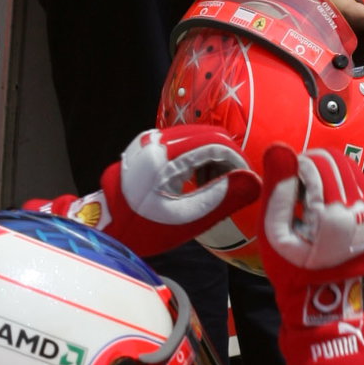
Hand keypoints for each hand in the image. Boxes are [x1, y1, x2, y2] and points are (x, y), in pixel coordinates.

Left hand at [31, 126, 261, 256]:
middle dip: (227, 158)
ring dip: (214, 158)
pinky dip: (198, 157)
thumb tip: (257, 181)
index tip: (246, 181)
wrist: (106, 228)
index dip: (237, 160)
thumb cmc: (144, 229)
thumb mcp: (187, 219)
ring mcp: (151, 140)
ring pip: (199, 137)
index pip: (216, 143)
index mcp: (165, 156)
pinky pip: (185, 141)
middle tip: (232, 185)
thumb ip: (224, 198)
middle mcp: (156, 140)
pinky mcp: (149, 144)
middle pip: (209, 135)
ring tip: (214, 187)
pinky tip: (197, 182)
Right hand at [260, 142, 363, 277]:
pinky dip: (339, 179)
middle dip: (309, 165)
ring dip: (324, 170)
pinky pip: (358, 177)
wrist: (323, 293)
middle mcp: (361, 209)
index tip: (284, 184)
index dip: (293, 167)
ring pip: (347, 164)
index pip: (315, 165)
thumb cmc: (292, 266)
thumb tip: (278, 147)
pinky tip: (327, 199)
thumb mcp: (273, 233)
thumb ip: (277, 189)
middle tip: (295, 186)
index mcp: (334, 217)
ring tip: (310, 193)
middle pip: (333, 160)